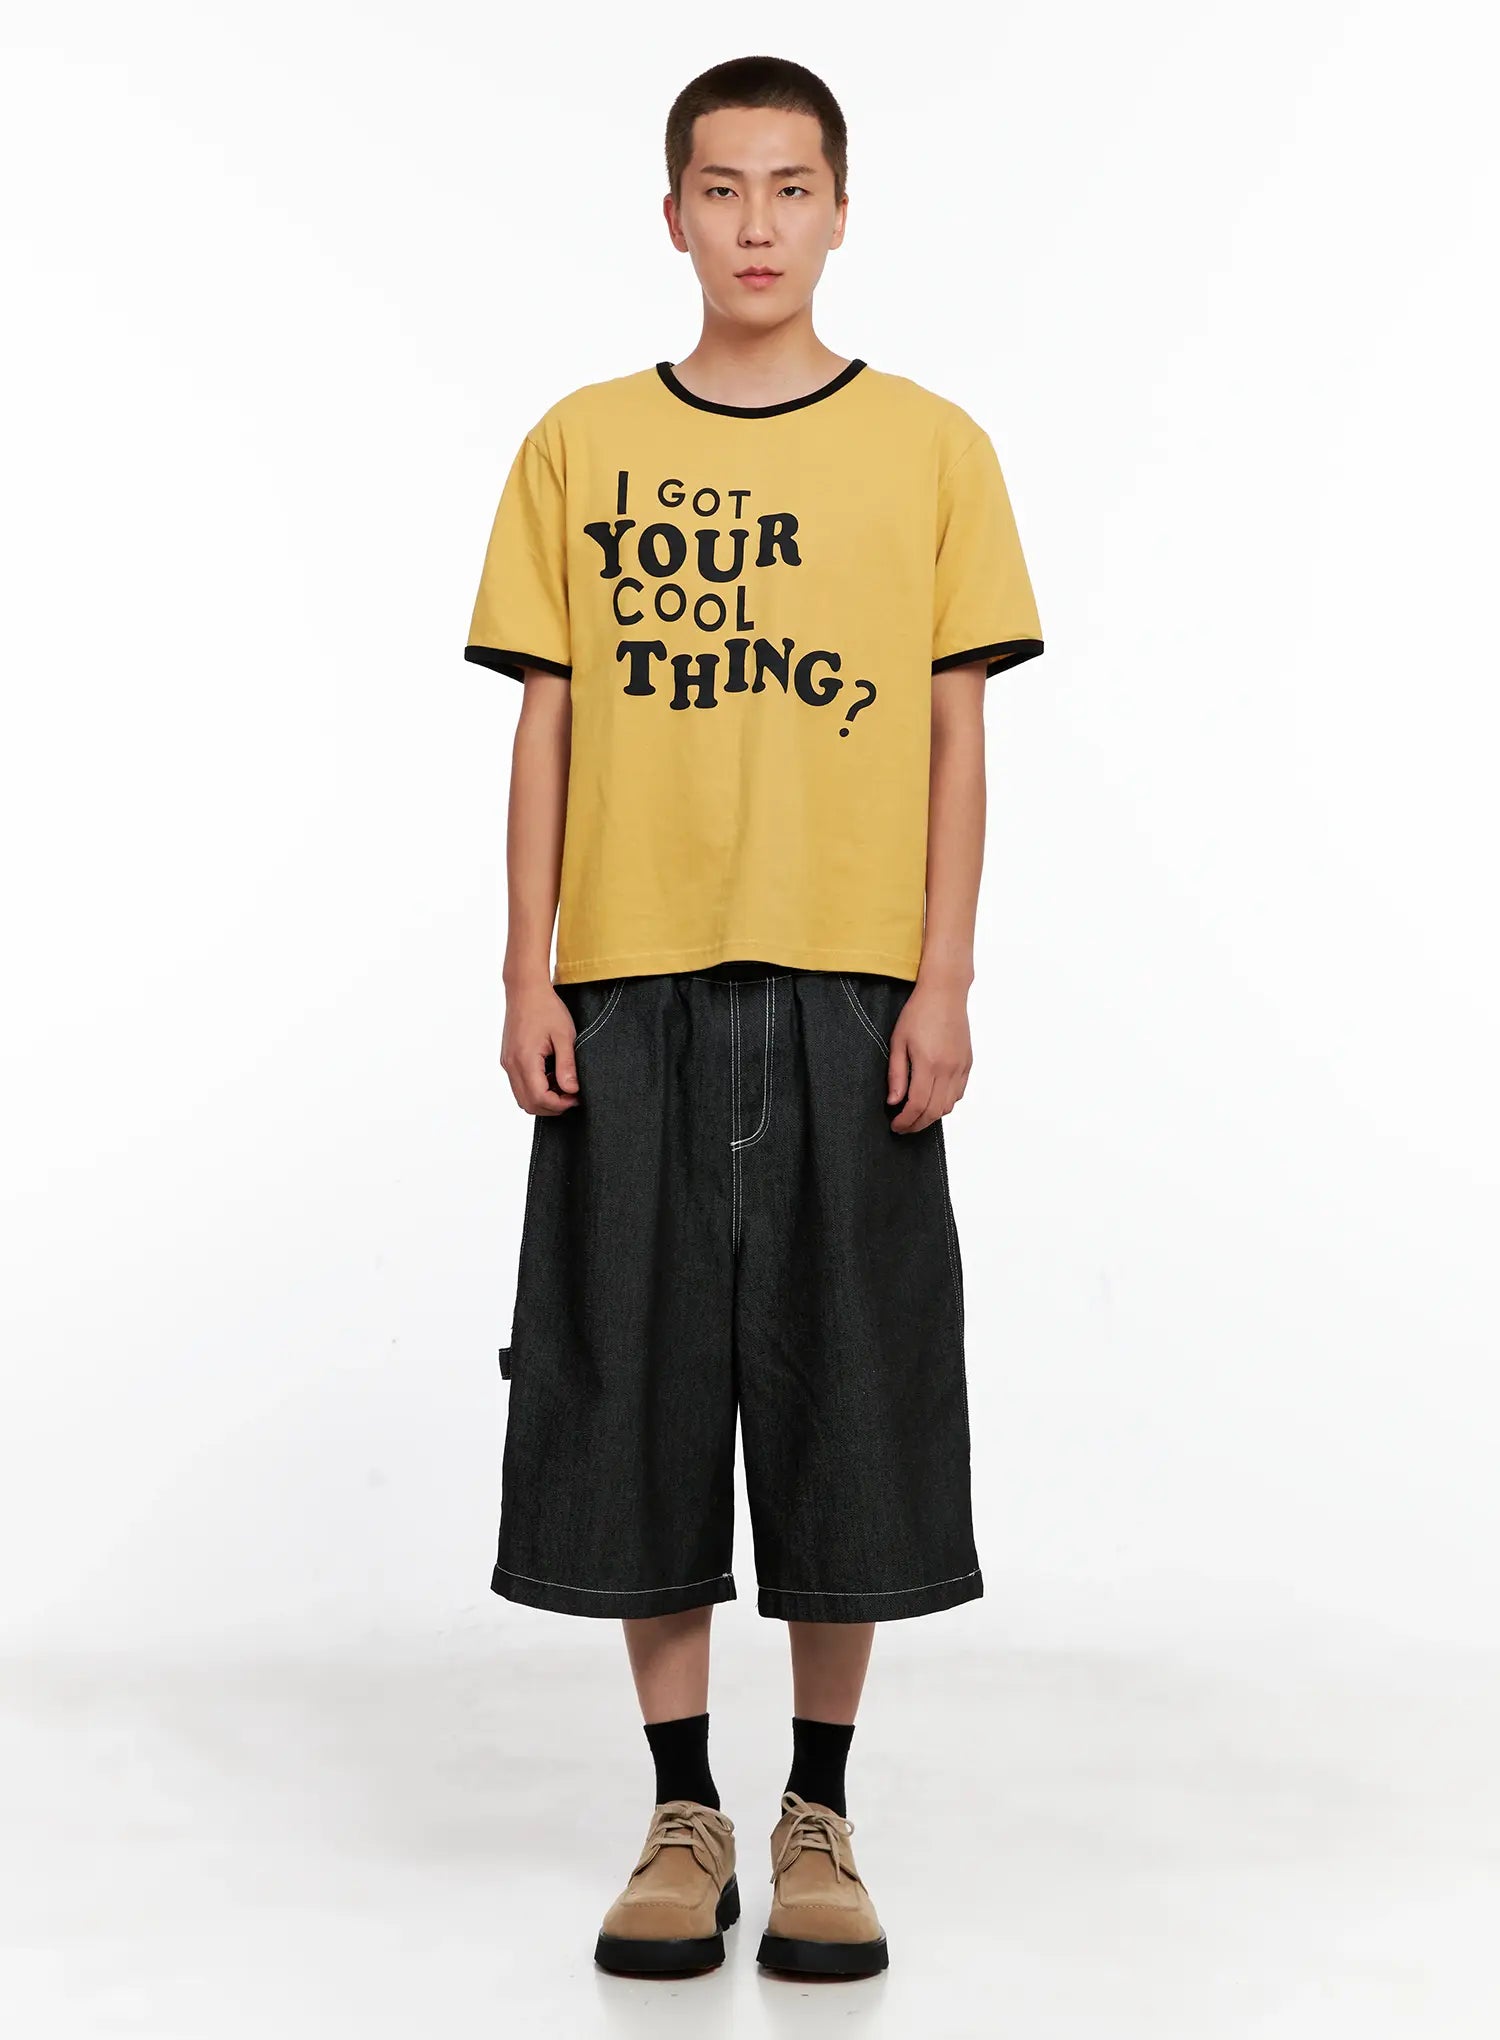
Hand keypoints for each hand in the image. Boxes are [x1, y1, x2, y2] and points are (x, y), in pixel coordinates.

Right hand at [501, 980, 580, 1115]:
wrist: (525, 989)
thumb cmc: (546, 1008)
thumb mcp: (564, 1036)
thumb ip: (567, 1065)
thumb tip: (572, 1090)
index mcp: (525, 1060)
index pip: (539, 1098)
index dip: (560, 1104)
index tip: (576, 1096)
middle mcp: (511, 1065)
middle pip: (528, 1104)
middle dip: (552, 1106)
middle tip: (571, 1095)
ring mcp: (507, 1063)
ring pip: (522, 1097)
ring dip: (543, 1098)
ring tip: (562, 1082)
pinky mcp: (508, 1059)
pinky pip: (519, 1085)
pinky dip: (535, 1088)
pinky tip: (551, 1074)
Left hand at [887, 978, 971, 1132]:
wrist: (945, 993)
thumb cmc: (918, 1013)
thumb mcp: (898, 1042)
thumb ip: (896, 1075)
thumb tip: (894, 1102)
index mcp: (928, 1063)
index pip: (918, 1105)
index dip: (906, 1121)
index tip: (895, 1126)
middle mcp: (948, 1069)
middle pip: (935, 1111)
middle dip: (917, 1124)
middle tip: (903, 1127)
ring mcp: (960, 1067)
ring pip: (949, 1105)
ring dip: (932, 1116)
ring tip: (916, 1115)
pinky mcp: (967, 1063)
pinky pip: (959, 1093)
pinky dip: (946, 1103)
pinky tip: (933, 1099)